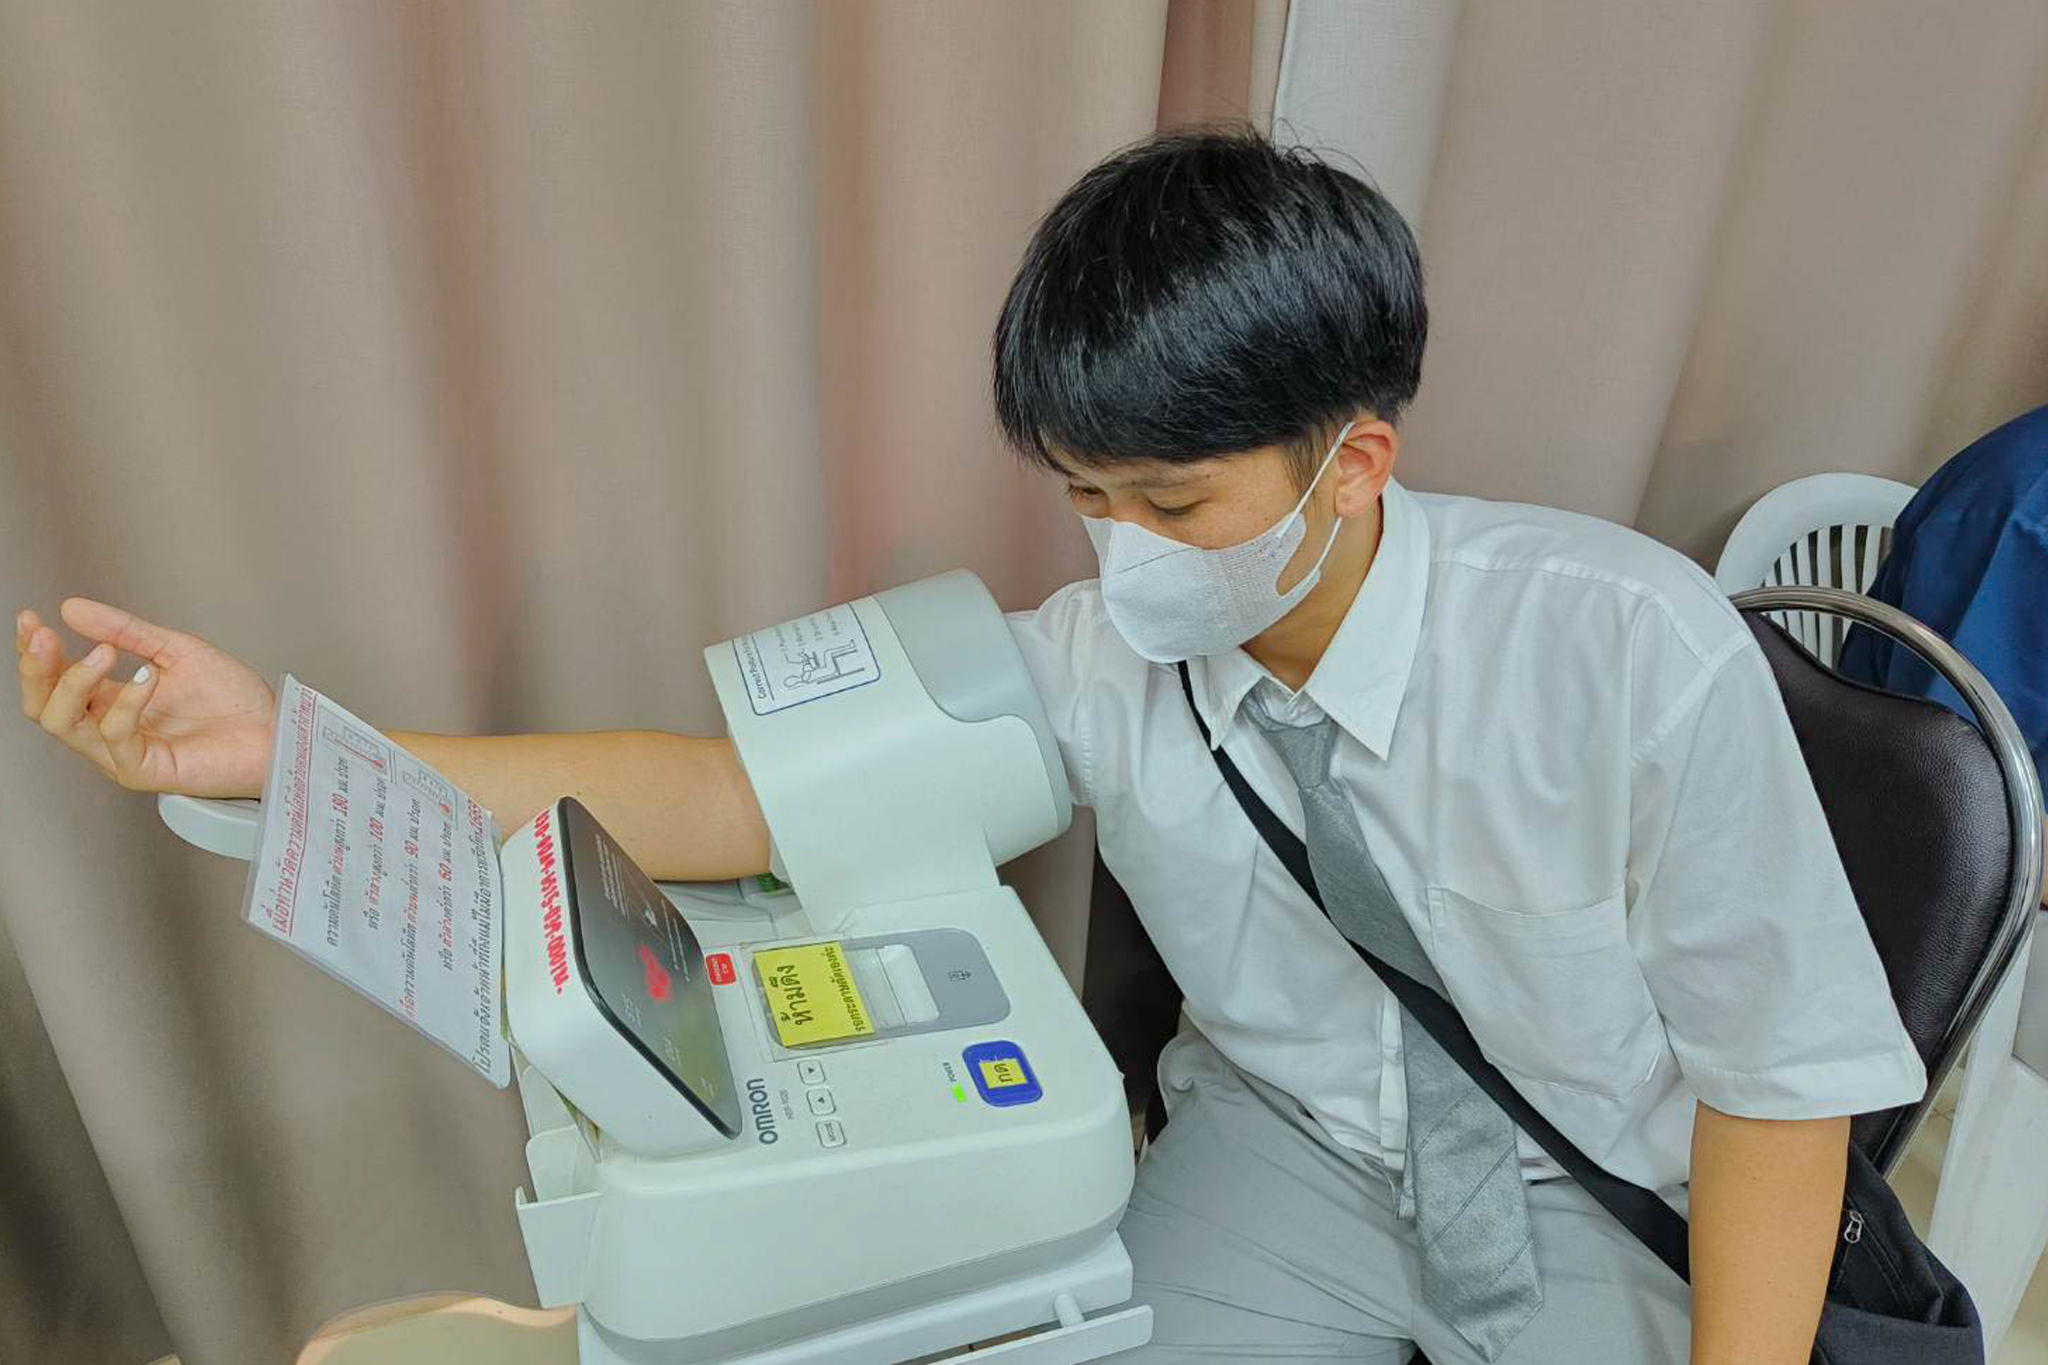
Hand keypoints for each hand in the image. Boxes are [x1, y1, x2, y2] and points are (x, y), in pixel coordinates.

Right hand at [16, 598, 276, 797]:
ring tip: (104, 652)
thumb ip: (126, 631)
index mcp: (110, 702)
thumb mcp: (176, 651)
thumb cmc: (234, 702)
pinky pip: (115, 737)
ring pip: (63, 723)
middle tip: (44, 634)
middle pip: (43, 706)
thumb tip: (72, 608)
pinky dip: (125, 703)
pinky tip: (146, 678)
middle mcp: (108, 730)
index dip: (34, 652)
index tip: (30, 618)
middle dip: (36, 668)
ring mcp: (122, 754)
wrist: (275, 730)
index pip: (52, 682)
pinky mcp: (144, 770)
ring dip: (74, 681)